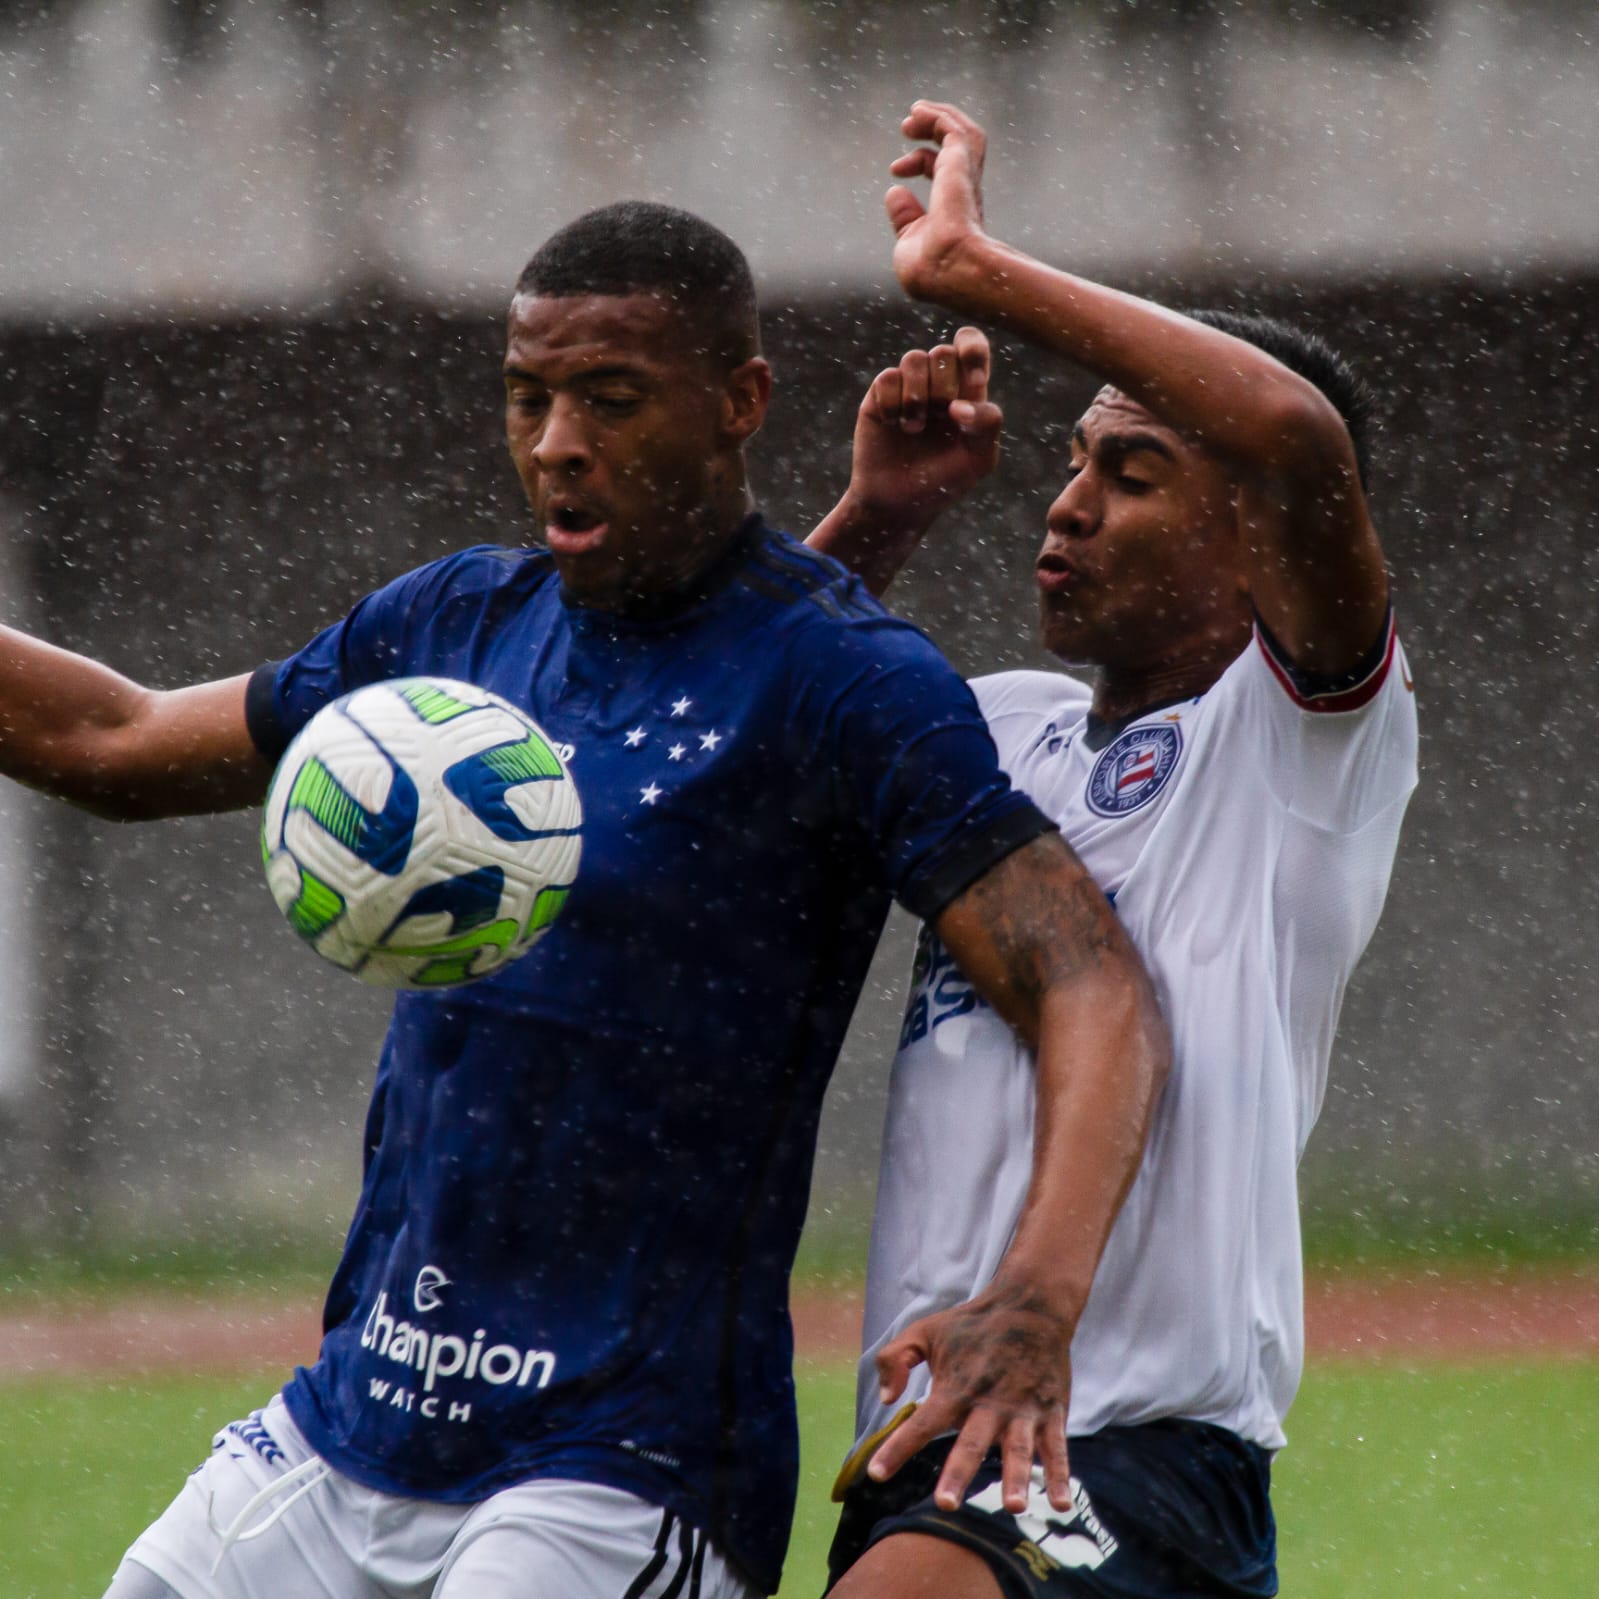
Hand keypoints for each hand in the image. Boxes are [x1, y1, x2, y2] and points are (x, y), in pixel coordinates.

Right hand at [843, 326, 1001, 537]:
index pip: (972, 346)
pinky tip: (893, 426)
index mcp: (967, 391)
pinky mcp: (878, 396)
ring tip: (914, 429)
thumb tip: (958, 404)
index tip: (975, 378)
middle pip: (944, 352)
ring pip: (914, 358)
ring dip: (917, 396)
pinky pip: (887, 378)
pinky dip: (893, 404)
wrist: (898, 504)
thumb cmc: (944, 482)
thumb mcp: (979, 459)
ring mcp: (906, 387)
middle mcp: (937, 383)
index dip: (973, 348)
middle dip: (944, 386)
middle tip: (941, 416)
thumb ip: (988, 424)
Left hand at [867, 1275, 1072, 1514]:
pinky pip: (1057, 1448)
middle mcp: (988, 1403)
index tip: (876, 1474)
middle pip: (970, 1443)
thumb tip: (887, 1400)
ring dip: (1016, 1478)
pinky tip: (1061, 1503)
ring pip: (1018, 1450)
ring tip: (1014, 1506)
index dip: (898, 1448)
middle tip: (944, 1504)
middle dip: (957, 1473)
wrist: (1031, 1304)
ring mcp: (1022, 1410)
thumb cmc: (972, 1323)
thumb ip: (895, 1358)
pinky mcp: (1050, 1413)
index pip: (922, 1423)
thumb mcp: (924, 1330)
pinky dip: (1060, 1475)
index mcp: (955, 1387)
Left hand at [886, 101, 990, 303]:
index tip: (894, 170)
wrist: (950, 269)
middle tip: (906, 127)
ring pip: (963, 132)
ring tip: (914, 111)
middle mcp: (965, 191)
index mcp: (955, 209)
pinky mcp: (960, 165)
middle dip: (932, 130)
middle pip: (956, 146)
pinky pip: (953, 129)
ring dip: (938, 116)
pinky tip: (918, 111)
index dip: (916, 163)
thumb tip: (894, 192)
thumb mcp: (909, 242)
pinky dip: (936, 116)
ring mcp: (964, 178)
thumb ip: (905, 218)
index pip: (940, 171)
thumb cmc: (931, 270)